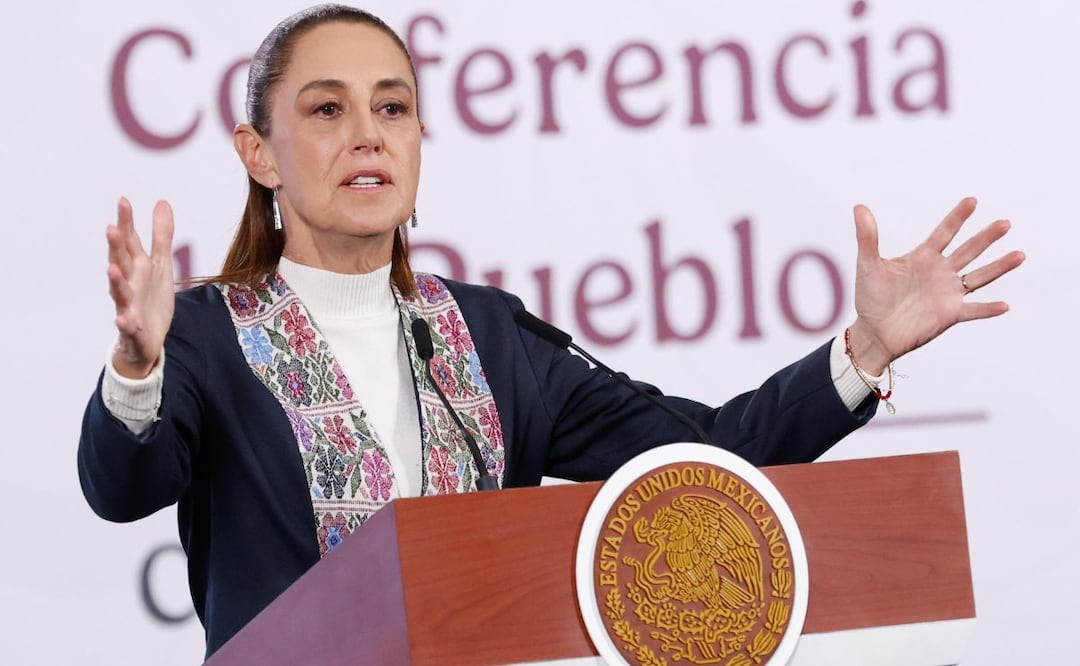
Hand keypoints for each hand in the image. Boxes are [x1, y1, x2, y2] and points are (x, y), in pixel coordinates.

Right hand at [106, 197, 175, 378]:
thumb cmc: (150, 298)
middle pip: (121, 263)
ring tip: (111, 269)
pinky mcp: (134, 330)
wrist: (146, 339)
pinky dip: (125, 323)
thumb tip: (161, 202)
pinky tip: (122, 319)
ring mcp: (128, 307)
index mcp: (136, 268)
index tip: (124, 201)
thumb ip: (161, 235)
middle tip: (111, 229)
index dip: (126, 222)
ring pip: (120, 293)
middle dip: (116, 248)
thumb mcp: (160, 264)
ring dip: (115, 282)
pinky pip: (128, 327)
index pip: (129, 242)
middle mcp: (129, 284)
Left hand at [845, 197, 1024, 374]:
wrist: (873, 331)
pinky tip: (1004, 305)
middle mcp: (940, 272)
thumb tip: (859, 207)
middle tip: (1005, 222)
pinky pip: (973, 310)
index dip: (957, 217)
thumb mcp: (868, 264)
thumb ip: (867, 237)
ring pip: (979, 276)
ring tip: (1020, 254)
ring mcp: (948, 293)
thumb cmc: (870, 297)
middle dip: (986, 237)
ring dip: (999, 267)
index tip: (972, 200)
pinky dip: (987, 308)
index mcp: (923, 257)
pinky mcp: (949, 314)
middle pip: (968, 250)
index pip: (944, 232)